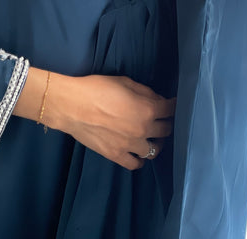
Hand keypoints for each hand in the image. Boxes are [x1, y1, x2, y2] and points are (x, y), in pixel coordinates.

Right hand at [49, 73, 175, 170]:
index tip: (173, 104)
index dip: (173, 105)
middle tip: (162, 119)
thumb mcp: (124, 82)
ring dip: (155, 143)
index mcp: (147, 109)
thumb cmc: (97, 88)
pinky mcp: (117, 156)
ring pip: (154, 151)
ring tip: (152, 138)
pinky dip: (139, 160)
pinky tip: (138, 153)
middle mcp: (144, 130)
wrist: (72, 105)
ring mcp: (131, 146)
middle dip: (166, 123)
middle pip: (165, 131)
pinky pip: (135, 164)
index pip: (170, 110)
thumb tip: (156, 99)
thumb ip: (144, 92)